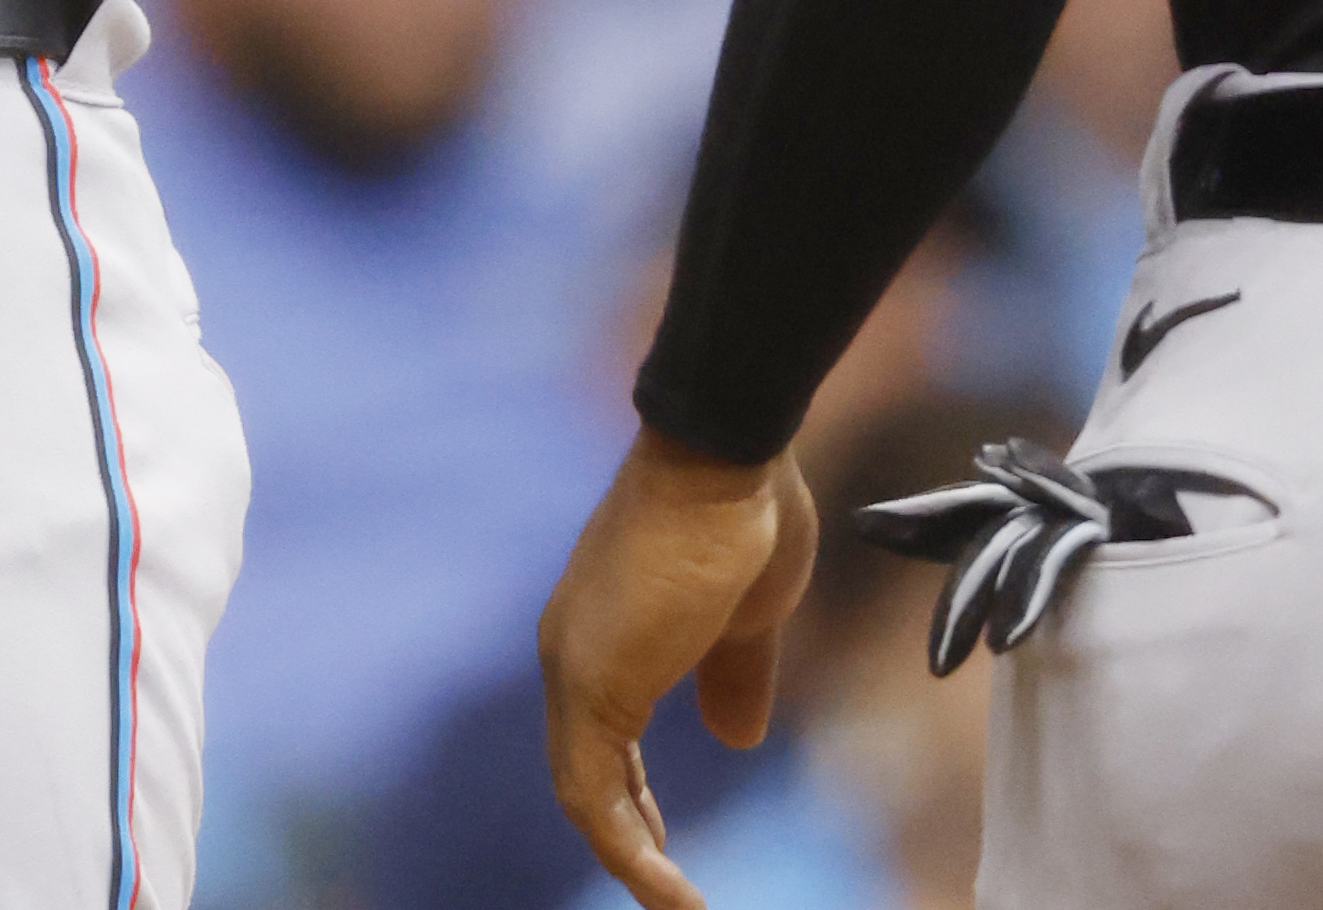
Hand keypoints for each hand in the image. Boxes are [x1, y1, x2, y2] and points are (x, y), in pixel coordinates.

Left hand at [541, 429, 820, 909]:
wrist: (727, 456)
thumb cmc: (743, 515)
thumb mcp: (748, 618)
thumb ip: (735, 677)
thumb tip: (735, 737)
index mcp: (604, 634)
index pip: (602, 741)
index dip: (634, 800)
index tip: (664, 845)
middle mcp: (573, 653)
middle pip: (586, 777)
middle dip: (629, 841)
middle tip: (668, 893)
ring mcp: (575, 669)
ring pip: (585, 797)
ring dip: (632, 865)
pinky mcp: (593, 686)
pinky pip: (595, 800)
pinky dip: (631, 857)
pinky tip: (672, 893)